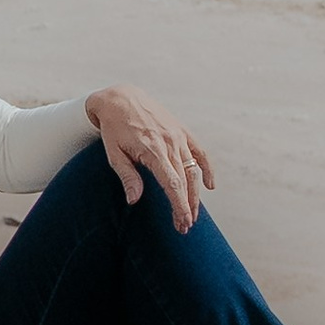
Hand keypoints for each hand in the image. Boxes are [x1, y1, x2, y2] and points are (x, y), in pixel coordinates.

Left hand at [85, 85, 214, 232]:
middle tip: (184, 227)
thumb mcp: (114, 153)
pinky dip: (207, 168)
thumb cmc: (113, 128)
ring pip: (194, 169)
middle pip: (185, 180)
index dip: (179, 205)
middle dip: (187, 206)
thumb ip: (127, 176)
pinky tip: (210, 185)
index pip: (172, 183)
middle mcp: (170, 142)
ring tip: (192, 214)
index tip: (183, 222)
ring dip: (195, 194)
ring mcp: (178, 136)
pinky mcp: (182, 130)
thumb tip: (134, 200)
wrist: (120, 97)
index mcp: (152, 149)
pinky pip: (200, 151)